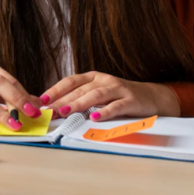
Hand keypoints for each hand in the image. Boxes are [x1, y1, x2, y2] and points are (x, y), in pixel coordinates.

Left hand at [40, 72, 180, 120]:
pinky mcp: (130, 100)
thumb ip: (80, 98)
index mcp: (93, 77)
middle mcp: (103, 80)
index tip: (42, 100)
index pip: (70, 81)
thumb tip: (55, 109)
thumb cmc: (119, 97)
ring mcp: (118, 89)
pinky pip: (116, 106)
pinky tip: (95, 117)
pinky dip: (105, 111)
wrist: (151, 96)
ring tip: (67, 111)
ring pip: (95, 95)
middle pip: (80, 90)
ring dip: (79, 103)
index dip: (56, 90)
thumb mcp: (98, 94)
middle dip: (63, 101)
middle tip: (50, 111)